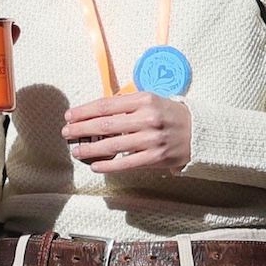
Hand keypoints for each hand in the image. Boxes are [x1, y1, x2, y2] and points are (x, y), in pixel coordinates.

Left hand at [60, 90, 193, 178]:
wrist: (199, 131)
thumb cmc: (170, 114)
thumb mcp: (152, 100)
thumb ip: (127, 104)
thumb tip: (97, 112)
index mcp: (144, 100)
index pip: (107, 105)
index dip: (85, 111)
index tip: (70, 115)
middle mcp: (147, 118)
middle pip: (106, 125)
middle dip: (82, 129)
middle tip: (66, 132)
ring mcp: (152, 139)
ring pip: (113, 145)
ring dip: (91, 149)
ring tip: (76, 150)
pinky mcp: (156, 157)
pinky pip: (127, 163)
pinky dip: (109, 165)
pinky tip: (95, 166)